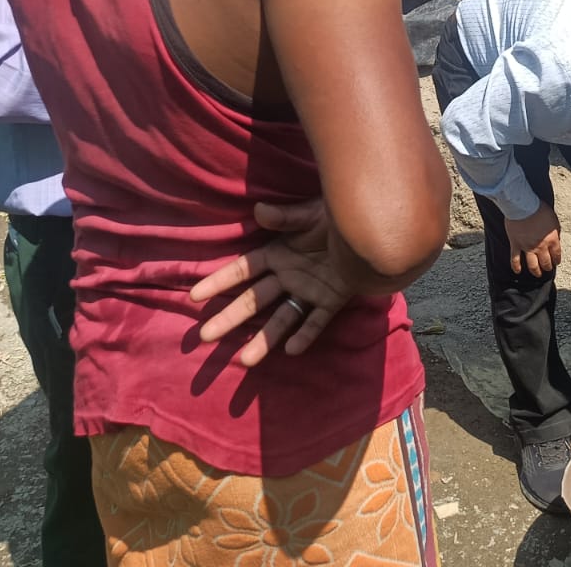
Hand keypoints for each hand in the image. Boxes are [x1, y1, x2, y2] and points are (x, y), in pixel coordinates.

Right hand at [189, 200, 352, 367]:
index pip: (241, 271)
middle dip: (229, 318)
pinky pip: (316, 321)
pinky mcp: (332, 299)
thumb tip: (259, 211)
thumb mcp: (311, 214)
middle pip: (253, 301)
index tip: (194, 297)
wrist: (377, 227)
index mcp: (278, 253)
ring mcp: (308, 290)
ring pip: (281, 318)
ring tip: (244, 360)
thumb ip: (285, 218)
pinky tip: (293, 349)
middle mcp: (288, 275)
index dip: (218, 282)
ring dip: (264, 339)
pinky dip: (306, 334)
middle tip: (204, 337)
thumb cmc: (340, 215)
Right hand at [504, 204, 560, 276]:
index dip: (557, 260)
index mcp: (552, 240)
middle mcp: (540, 247)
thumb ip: (555, 233)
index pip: (556, 254)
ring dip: (536, 271)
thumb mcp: (554, 221)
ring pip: (532, 265)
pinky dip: (516, 267)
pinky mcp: (516, 245)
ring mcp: (527, 247)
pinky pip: (515, 259)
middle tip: (547, 268)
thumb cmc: (539, 210)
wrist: (523, 207)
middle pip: (545, 262)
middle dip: (548, 267)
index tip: (556, 262)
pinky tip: (518, 271)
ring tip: (537, 274)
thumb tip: (556, 240)